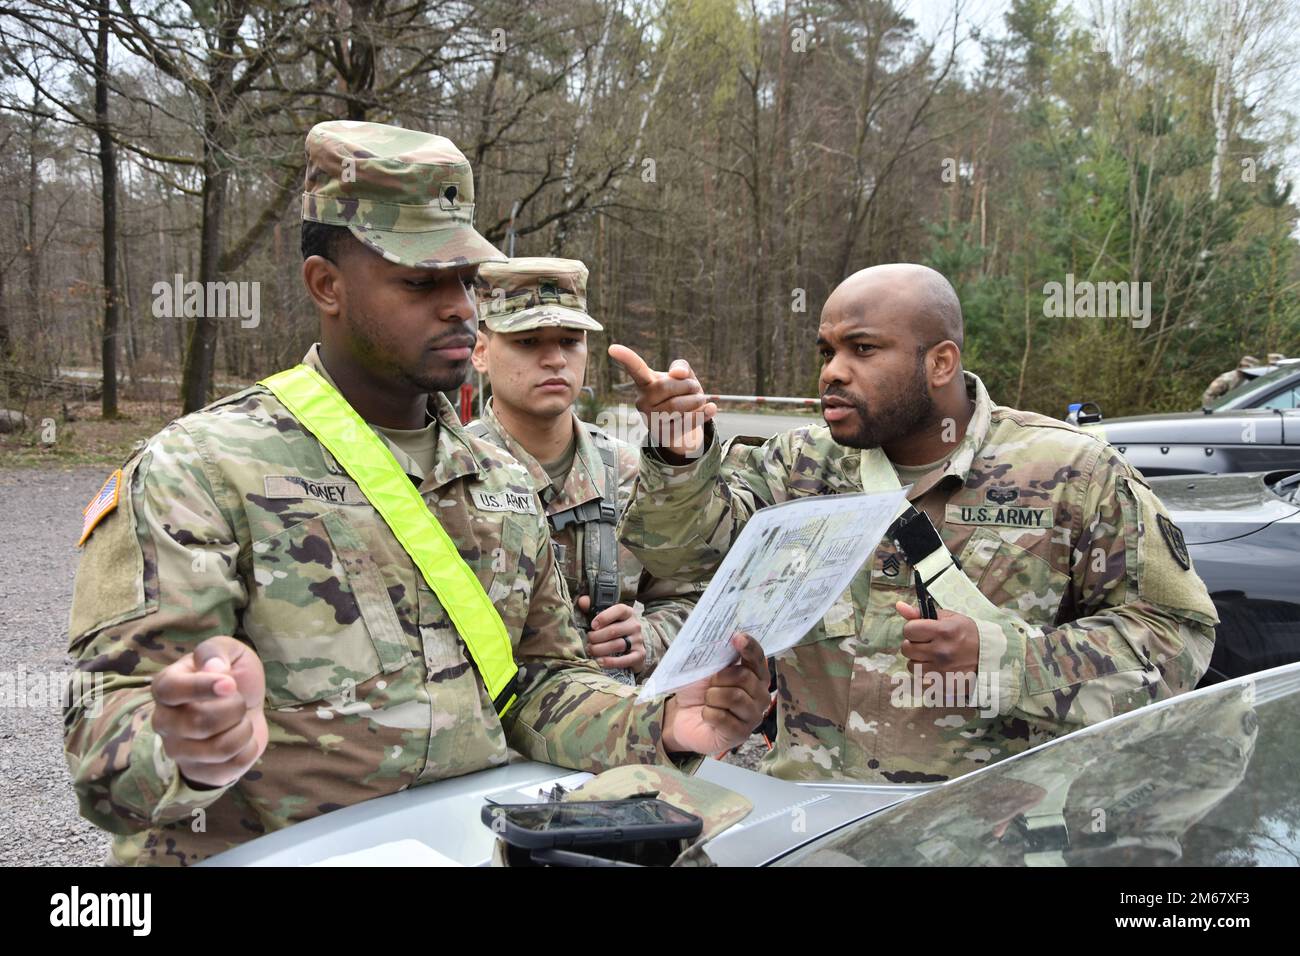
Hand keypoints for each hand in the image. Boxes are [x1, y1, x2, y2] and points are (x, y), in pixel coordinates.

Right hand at [151, 636, 268, 788]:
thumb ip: (217, 651)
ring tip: (240, 721)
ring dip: (243, 730)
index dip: (202, 687)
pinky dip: (249, 749)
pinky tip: (242, 740)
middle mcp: (163, 722)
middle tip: (239, 701)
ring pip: (219, 749)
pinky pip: (232, 766)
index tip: (230, 684)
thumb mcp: (229, 651)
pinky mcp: (198, 772)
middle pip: (200, 723)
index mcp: (165, 687)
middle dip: (234, 709)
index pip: (171, 690)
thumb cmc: (233, 676)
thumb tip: (214, 668)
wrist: (246, 708)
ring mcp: (177, 751)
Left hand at [576, 595, 646, 672]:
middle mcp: (635, 625)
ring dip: (600, 649)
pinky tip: (599, 661)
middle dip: (596, 637)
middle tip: (588, 640)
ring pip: (617, 645)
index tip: (592, 625)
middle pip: (614, 630)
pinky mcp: (639, 655)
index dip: (604, 617)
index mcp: (627, 612)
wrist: (634, 644)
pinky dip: (610, 662)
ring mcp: (638, 640)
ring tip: (590, 650)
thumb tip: (582, 601)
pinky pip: (625, 660)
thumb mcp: (606, 616)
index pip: (619, 610)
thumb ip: (593, 607)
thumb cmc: (615, 627)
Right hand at [607, 344, 716, 461]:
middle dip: (689, 385)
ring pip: (678, 406)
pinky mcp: (663, 435)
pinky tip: (710, 409)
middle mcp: (642, 401)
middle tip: (696, 388)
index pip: (635, 368)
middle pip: (668, 386)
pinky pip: (687, 422)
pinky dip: (703, 414)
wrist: (683, 425)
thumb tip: (678, 374)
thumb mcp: (683, 376)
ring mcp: (651, 419)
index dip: (625, 357)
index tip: (612, 347)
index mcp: (645, 383)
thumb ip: (681, 367)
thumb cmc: (680, 394)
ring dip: (697, 400)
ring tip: (699, 400)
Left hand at [661, 633, 768, 754]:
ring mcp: (753, 716)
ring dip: (712, 696)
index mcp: (754, 675)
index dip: (749, 647)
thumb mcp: (704, 668)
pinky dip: (708, 713)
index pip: (758, 658)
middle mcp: (760, 695)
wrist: (682, 717)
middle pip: (744, 677)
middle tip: (709, 684)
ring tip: (708, 701)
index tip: (737, 638)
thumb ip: (717, 656)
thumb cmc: (698, 690)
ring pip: (734, 697)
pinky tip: (707, 715)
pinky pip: (723, 717)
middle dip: (719, 678)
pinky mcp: (741, 734)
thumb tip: (721, 639)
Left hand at [895, 600, 979, 693]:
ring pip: (911, 666)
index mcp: (943, 631)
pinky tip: (936, 668)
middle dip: (913, 645)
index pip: (909, 630)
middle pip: (906, 649)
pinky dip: (925, 675)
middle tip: (926, 644)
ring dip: (918, 661)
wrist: (989, 657)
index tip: (921, 631)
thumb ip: (920, 613)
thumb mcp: (949, 618)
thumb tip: (899, 606)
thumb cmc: (967, 634)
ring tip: (931, 656)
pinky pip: (921, 680)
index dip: (913, 629)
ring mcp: (942, 670)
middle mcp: (941, 651)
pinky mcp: (943, 684)